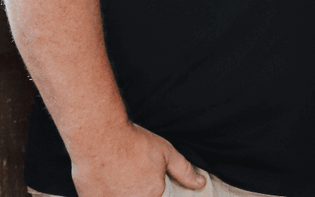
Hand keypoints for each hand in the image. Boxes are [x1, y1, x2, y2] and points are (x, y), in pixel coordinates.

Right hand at [72, 122, 204, 196]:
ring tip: (119, 174)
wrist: (101, 137)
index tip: (144, 178)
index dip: (152, 190)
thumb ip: (184, 171)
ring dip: (121, 191)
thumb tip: (200, 184)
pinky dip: (105, 193)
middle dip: (136, 190)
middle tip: (131, 173)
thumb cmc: (134, 143)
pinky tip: (105, 179)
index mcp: (153, 195)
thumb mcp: (166, 153)